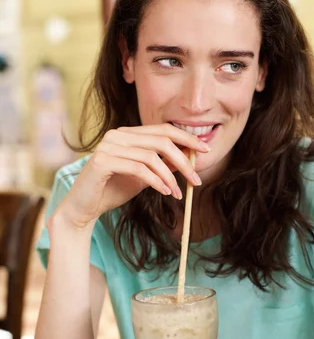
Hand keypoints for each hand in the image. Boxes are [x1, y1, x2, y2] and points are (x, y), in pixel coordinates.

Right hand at [54, 123, 209, 228]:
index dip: (187, 138)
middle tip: (197, 179)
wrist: (83, 208)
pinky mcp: (102, 162)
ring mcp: (108, 146)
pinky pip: (138, 169)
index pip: (163, 129)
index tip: (206, 151)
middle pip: (161, 141)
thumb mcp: (143, 177)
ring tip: (179, 193)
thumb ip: (161, 165)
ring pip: (151, 156)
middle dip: (184, 160)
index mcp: (127, 134)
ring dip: (171, 176)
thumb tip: (188, 159)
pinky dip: (156, 181)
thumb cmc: (112, 190)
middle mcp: (117, 135)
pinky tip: (166, 192)